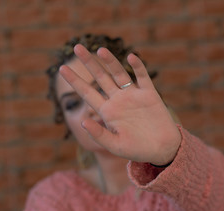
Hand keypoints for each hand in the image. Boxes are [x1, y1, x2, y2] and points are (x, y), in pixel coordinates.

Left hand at [59, 44, 180, 164]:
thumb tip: (83, 122)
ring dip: (110, 61)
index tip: (61, 68)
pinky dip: (137, 67)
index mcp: (107, 111)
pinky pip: (142, 77)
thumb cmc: (137, 150)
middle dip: (89, 63)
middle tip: (77, 47)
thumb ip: (99, 135)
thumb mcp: (115, 146)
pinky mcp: (149, 94)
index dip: (75, 81)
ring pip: (119, 73)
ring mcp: (133, 95)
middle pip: (101, 77)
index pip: (87, 93)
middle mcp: (118, 100)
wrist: (162, 149)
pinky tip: (131, 57)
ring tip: (100, 50)